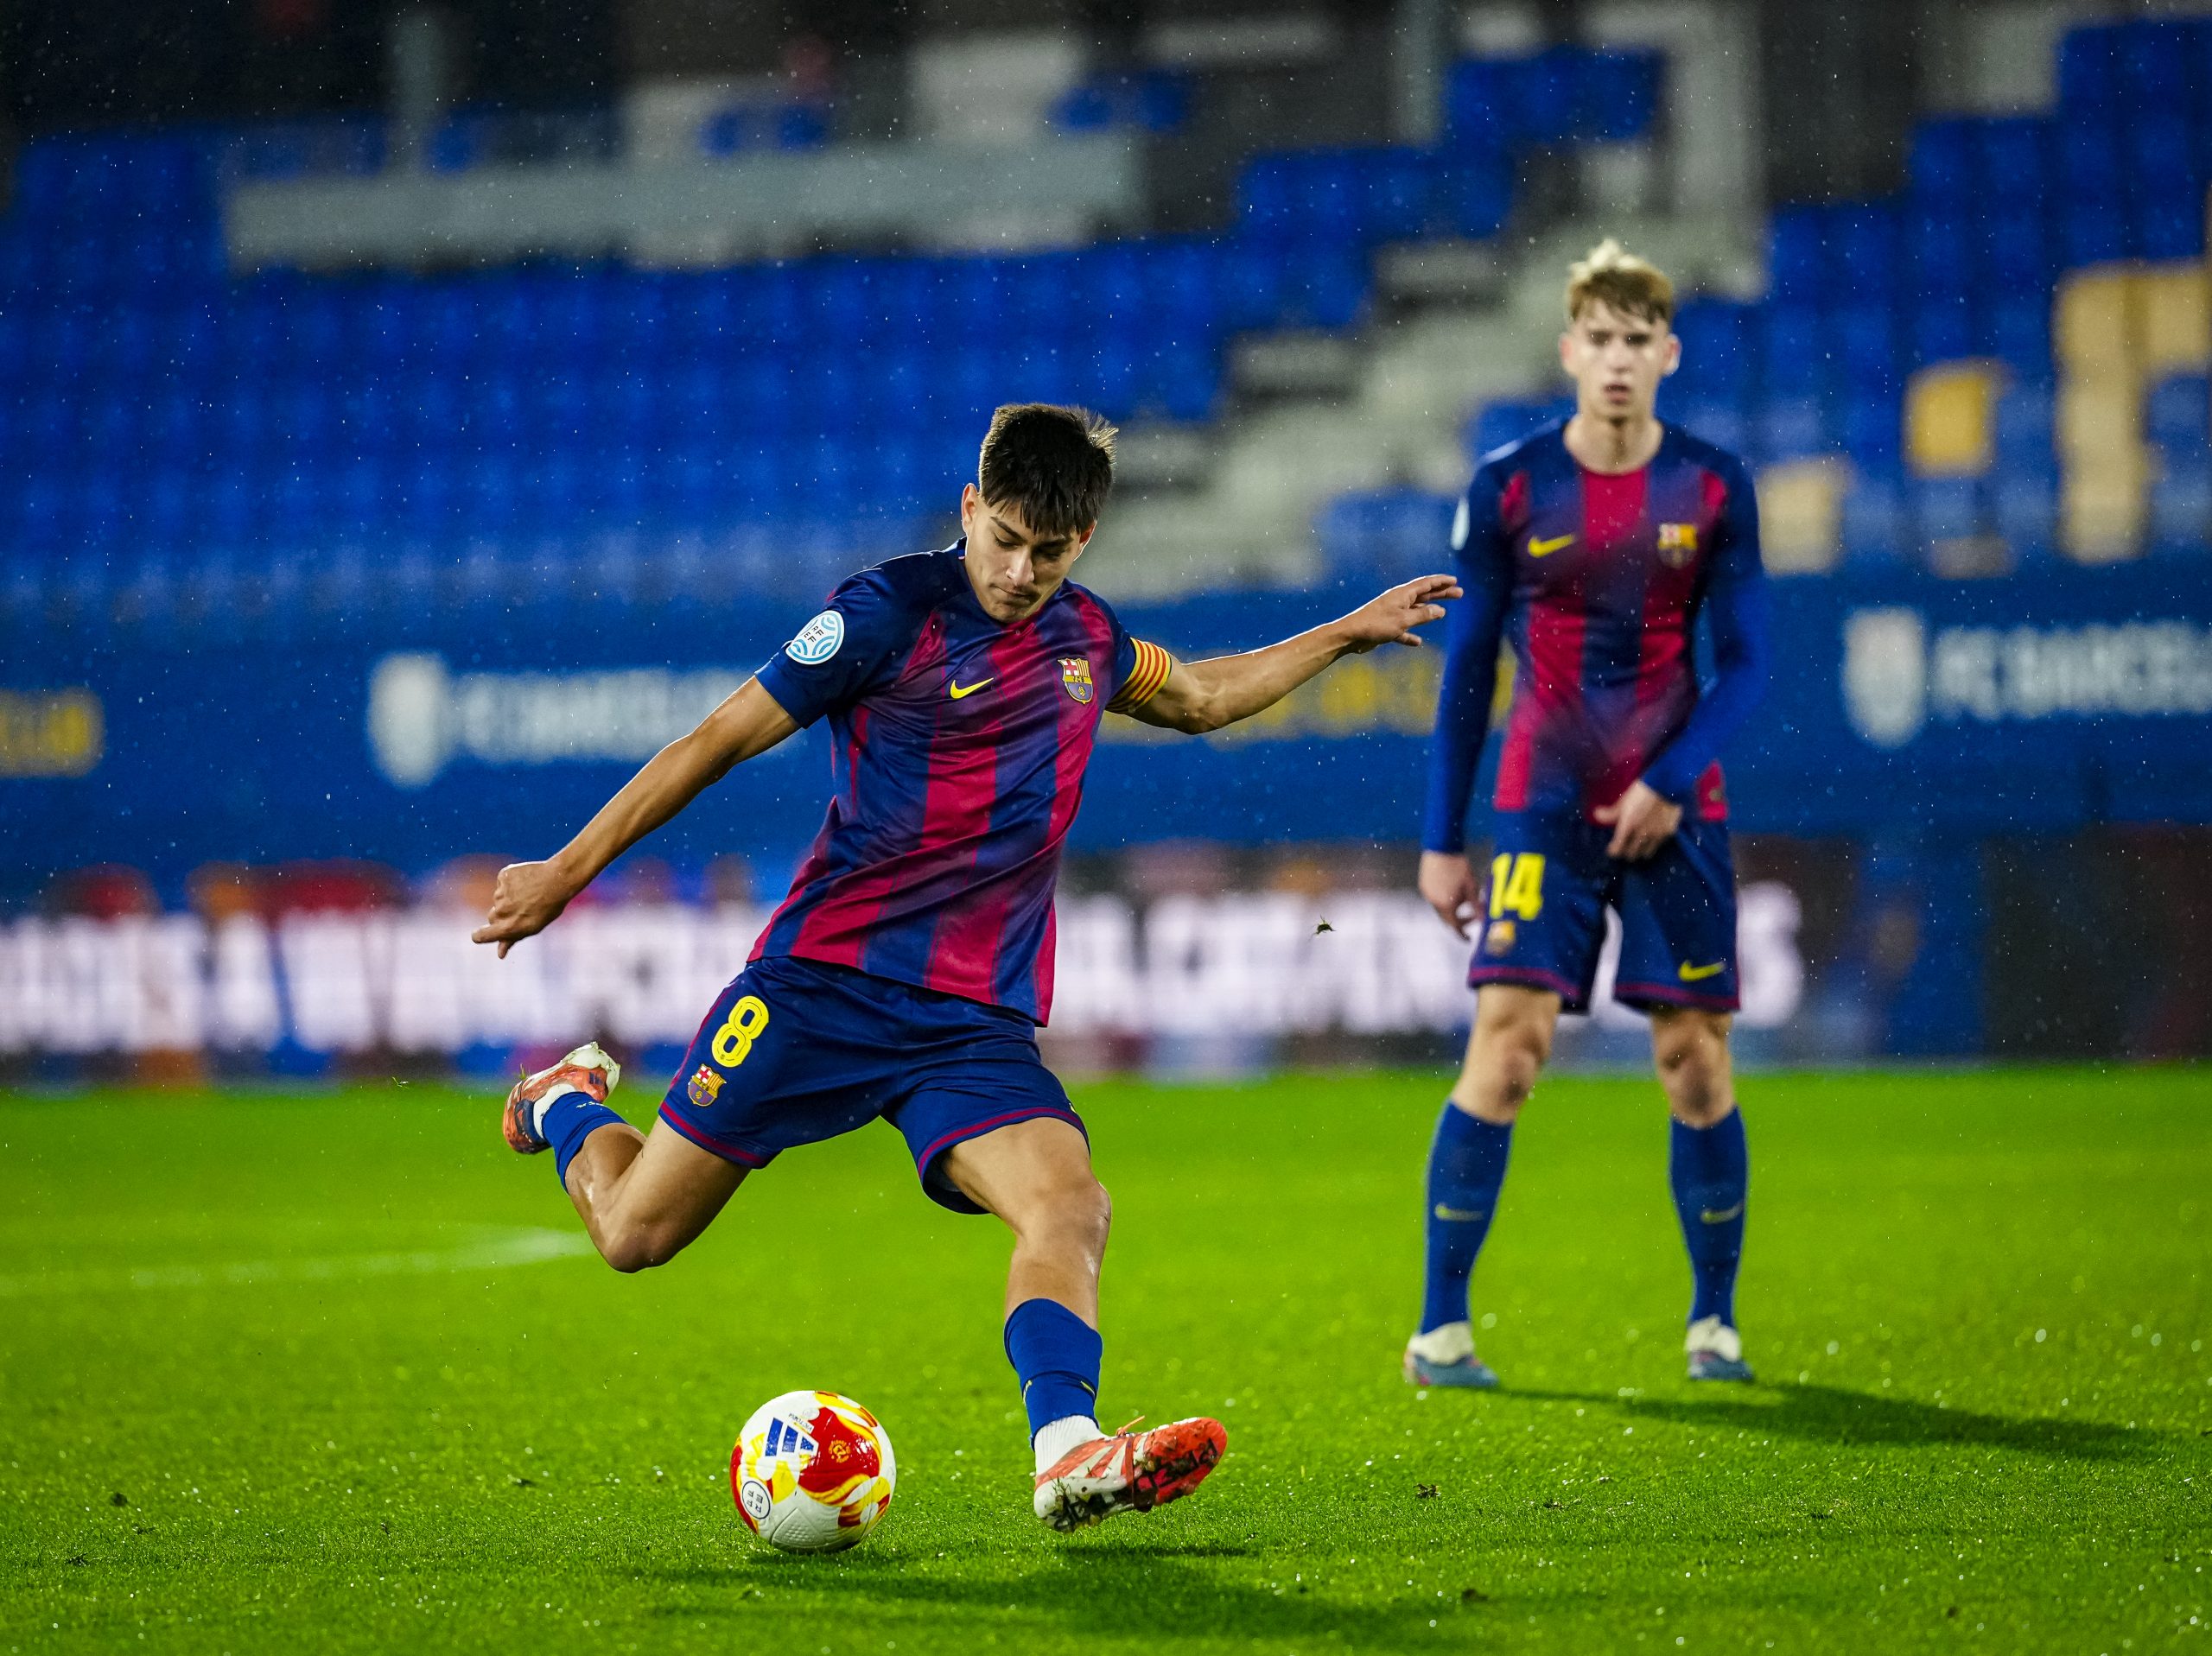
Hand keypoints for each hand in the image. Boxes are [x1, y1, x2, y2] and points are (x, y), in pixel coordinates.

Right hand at [471, 860, 579, 957]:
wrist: (559, 879)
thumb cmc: (549, 907)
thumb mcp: (533, 927)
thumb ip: (513, 939)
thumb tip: (500, 954)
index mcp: (508, 927)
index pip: (481, 936)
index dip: (479, 936)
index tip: (480, 935)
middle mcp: (502, 911)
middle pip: (492, 916)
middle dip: (503, 915)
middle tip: (523, 909)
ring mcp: (501, 892)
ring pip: (498, 899)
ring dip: (508, 897)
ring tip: (528, 894)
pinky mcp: (503, 877)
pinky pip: (501, 883)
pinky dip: (510, 883)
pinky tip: (525, 882)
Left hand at [1335, 574, 1461, 654]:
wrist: (1351, 635)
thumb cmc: (1376, 625)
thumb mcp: (1404, 620)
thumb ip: (1423, 615)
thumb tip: (1440, 610)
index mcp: (1402, 594)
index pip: (1426, 584)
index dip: (1441, 581)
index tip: (1455, 581)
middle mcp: (1398, 601)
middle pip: (1424, 595)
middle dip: (1441, 594)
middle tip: (1459, 593)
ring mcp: (1393, 614)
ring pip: (1416, 612)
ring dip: (1430, 611)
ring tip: (1445, 611)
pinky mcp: (1386, 628)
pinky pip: (1403, 631)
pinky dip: (1411, 636)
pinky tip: (1417, 642)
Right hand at [1418, 850, 1481, 938]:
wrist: (1442, 846)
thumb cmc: (1459, 865)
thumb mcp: (1471, 886)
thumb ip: (1476, 905)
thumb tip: (1483, 920)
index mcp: (1446, 904)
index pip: (1454, 926)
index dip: (1462, 933)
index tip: (1469, 939)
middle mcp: (1434, 902)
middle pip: (1447, 919)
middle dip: (1460, 920)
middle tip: (1473, 916)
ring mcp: (1427, 893)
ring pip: (1441, 908)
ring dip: (1453, 908)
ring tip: (1466, 898)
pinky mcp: (1424, 885)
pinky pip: (1435, 898)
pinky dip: (1445, 899)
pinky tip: (1454, 889)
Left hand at [1594, 781, 1681, 861]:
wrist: (1667, 785)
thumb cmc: (1642, 790)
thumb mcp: (1624, 800)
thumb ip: (1611, 812)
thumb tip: (1596, 815)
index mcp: (1628, 826)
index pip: (1617, 848)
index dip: (1613, 851)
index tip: (1612, 849)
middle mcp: (1641, 835)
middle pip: (1631, 854)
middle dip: (1626, 853)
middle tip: (1624, 848)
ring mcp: (1656, 835)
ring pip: (1646, 853)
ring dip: (1640, 852)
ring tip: (1638, 848)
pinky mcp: (1668, 833)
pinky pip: (1659, 845)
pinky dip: (1653, 845)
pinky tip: (1652, 840)